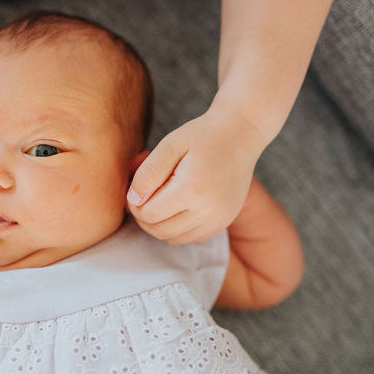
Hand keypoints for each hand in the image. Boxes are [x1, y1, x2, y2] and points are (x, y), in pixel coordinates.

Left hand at [127, 105, 264, 243]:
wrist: (240, 135)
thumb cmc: (201, 137)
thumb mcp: (169, 146)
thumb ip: (147, 174)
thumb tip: (132, 201)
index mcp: (191, 190)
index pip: (148, 214)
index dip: (134, 203)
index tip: (136, 187)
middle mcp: (208, 211)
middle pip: (158, 230)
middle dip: (143, 216)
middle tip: (144, 194)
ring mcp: (219, 220)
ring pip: (173, 238)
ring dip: (159, 224)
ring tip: (160, 199)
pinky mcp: (224, 223)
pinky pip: (190, 238)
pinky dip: (177, 228)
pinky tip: (176, 207)